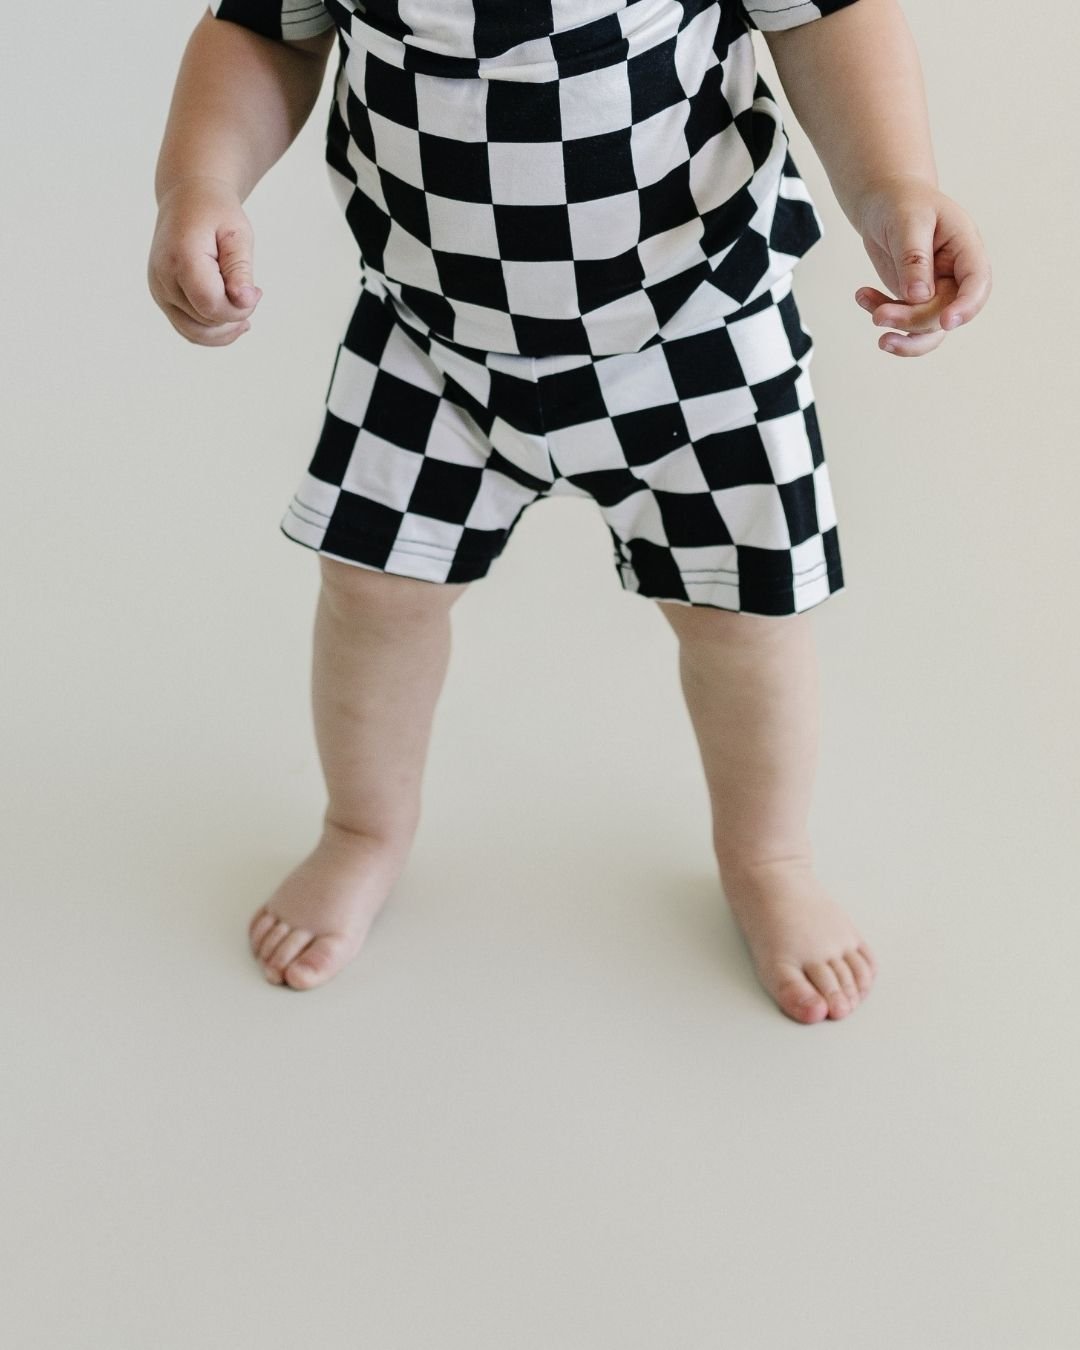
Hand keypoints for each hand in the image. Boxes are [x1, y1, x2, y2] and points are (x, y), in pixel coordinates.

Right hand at [147, 176, 262, 346]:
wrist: (187, 200)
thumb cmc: (216, 214)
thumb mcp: (237, 234)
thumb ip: (240, 269)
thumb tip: (246, 302)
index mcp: (181, 258)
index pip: (211, 305)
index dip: (239, 308)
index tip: (257, 292)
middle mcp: (163, 278)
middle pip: (206, 321)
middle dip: (235, 314)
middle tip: (251, 291)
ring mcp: (159, 291)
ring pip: (196, 333)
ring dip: (225, 329)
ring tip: (244, 310)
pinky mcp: (163, 298)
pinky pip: (188, 330)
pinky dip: (213, 333)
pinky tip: (234, 322)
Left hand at [851, 175, 991, 357]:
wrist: (885, 202)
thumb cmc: (902, 203)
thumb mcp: (908, 221)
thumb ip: (914, 258)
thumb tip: (919, 296)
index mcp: (965, 247)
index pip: (977, 282)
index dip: (966, 306)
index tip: (945, 321)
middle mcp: (955, 274)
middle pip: (944, 311)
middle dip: (912, 319)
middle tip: (879, 315)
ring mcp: (936, 290)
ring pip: (927, 327)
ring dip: (900, 328)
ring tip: (873, 315)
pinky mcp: (915, 300)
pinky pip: (904, 322)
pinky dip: (881, 313)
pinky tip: (863, 296)